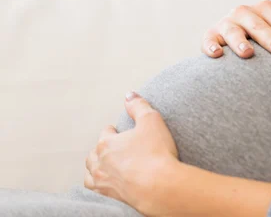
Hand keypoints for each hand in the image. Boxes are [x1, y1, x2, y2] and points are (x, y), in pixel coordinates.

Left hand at [84, 91, 178, 215]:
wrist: (159, 186)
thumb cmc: (156, 154)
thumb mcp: (151, 120)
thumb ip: (138, 106)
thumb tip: (129, 95)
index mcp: (107, 142)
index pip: (106, 133)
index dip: (114, 131)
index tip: (119, 131)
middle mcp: (100, 162)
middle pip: (94, 153)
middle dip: (102, 148)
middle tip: (113, 147)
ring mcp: (102, 181)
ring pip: (90, 172)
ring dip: (95, 167)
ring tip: (104, 165)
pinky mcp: (108, 197)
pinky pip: (93, 190)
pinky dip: (96, 185)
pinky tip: (104, 184)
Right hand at [202, 0, 270, 58]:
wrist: (235, 36)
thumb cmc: (265, 35)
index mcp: (262, 9)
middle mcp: (242, 12)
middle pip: (257, 23)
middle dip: (269, 37)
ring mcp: (225, 23)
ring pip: (232, 30)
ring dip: (239, 41)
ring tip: (248, 54)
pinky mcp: (210, 35)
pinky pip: (208, 39)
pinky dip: (210, 46)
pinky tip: (217, 55)